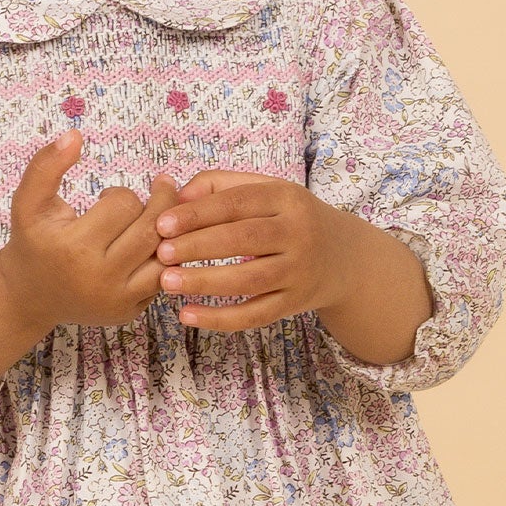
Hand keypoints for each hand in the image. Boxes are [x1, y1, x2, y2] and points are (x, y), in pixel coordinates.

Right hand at [0, 132, 183, 331]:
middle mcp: (99, 278)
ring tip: (163, 212)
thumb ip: (46, 165)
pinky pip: (163, 278)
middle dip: (160, 202)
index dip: (120, 193)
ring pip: (165, 255)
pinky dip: (166, 256)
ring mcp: (117, 300)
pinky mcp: (129, 312)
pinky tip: (157, 241)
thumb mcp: (28, 202)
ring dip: (169, 229)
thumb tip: (75, 135)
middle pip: (151, 229)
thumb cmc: (32, 242)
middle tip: (162, 187)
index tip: (108, 197)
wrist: (29, 297)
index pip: (123, 206)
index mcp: (74, 248)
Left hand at [151, 167, 353, 330]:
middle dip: (198, 246)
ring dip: (205, 282)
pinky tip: (188, 315)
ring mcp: (298, 271)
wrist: (344, 257)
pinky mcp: (294, 303)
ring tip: (166, 282)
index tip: (162, 224)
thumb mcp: (267, 191)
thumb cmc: (289, 219)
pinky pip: (255, 315)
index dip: (198, 213)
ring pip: (249, 280)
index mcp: (287, 198)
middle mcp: (298, 233)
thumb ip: (220, 186)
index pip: (238, 203)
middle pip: (243, 240)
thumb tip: (177, 196)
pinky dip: (220, 319)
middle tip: (161, 253)